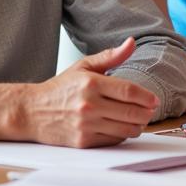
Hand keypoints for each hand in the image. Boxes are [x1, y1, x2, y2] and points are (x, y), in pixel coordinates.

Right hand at [18, 37, 159, 147]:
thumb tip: (131, 43)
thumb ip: (110, 56)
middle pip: (132, 112)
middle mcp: (89, 104)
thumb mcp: (83, 66)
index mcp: (91, 83)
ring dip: (137, 125)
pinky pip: (114, 140)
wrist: (32, 111)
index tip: (153, 99)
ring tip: (137, 119)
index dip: (146, 97)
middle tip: (149, 110)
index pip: (129, 90)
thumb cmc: (60, 88)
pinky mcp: (84, 142)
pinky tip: (120, 127)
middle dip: (146, 112)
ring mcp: (87, 125)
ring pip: (126, 130)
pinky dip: (122, 135)